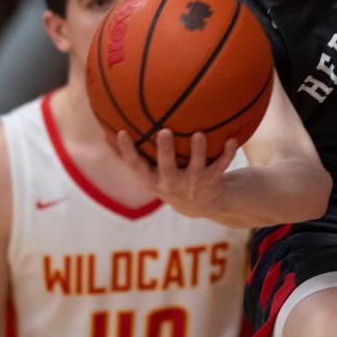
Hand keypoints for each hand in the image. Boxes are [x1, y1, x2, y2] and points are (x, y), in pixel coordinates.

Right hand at [115, 128, 247, 222]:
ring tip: (199, 133)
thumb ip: (131, 156)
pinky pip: (221, 166)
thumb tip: (104, 130)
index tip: (120, 132)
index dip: (127, 151)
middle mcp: (172, 183)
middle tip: (163, 132)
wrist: (201, 205)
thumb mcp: (149, 173)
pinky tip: (232, 139)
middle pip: (167, 167)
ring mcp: (193, 183)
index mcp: (153, 179)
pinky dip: (227, 153)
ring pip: (197, 166)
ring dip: (199, 150)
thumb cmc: (169, 179)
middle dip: (165, 151)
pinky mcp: (212, 181)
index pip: (136, 166)